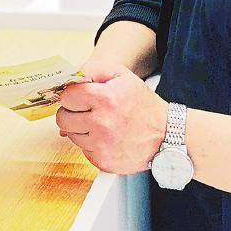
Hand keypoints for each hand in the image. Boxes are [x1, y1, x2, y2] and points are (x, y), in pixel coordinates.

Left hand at [55, 59, 167, 173]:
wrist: (167, 135)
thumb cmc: (144, 106)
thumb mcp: (123, 76)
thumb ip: (95, 69)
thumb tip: (74, 75)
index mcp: (106, 99)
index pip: (68, 96)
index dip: (71, 94)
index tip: (78, 96)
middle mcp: (102, 124)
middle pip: (63, 118)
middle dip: (71, 112)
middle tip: (85, 110)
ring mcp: (101, 146)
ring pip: (71, 135)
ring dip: (80, 128)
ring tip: (99, 123)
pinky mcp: (103, 162)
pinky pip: (83, 150)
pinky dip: (90, 143)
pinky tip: (105, 137)